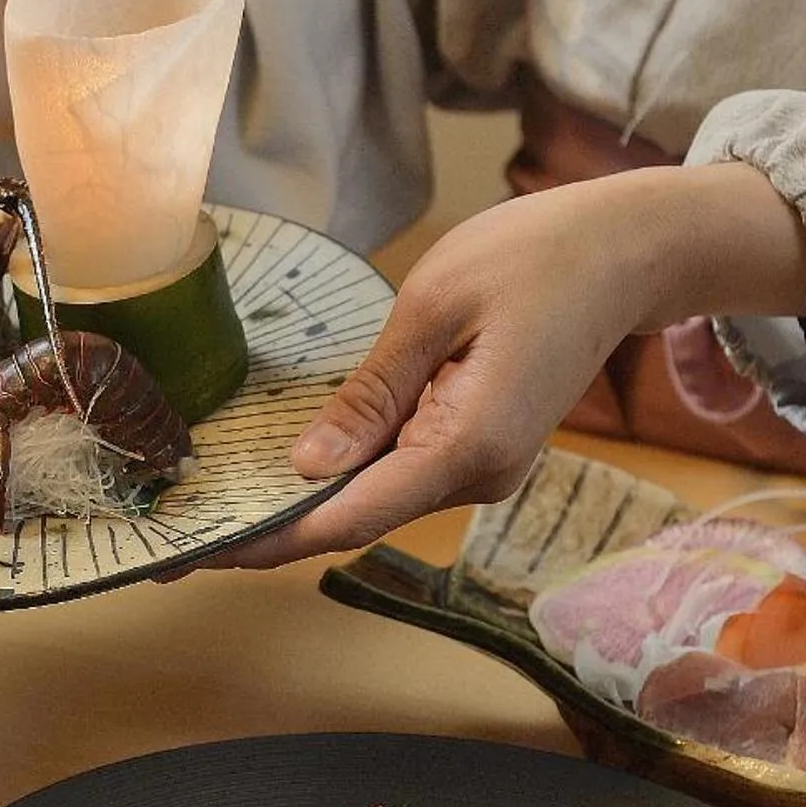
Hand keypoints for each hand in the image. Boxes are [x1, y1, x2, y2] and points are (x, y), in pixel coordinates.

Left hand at [220, 162, 805, 568]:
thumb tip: (307, 466)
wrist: (629, 252)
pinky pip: (397, 475)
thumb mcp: (433, 306)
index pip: (345, 517)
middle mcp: (478, 476)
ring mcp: (483, 469)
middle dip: (266, 529)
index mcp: (467, 446)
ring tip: (210, 502)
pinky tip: (282, 467)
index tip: (196, 555)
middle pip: (352, 520)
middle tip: (176, 537)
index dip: (264, 541)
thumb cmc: (537, 256)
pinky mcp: (481, 450)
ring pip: (372, 500)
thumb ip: (369, 394)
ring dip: (298, 504)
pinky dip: (340, 475)